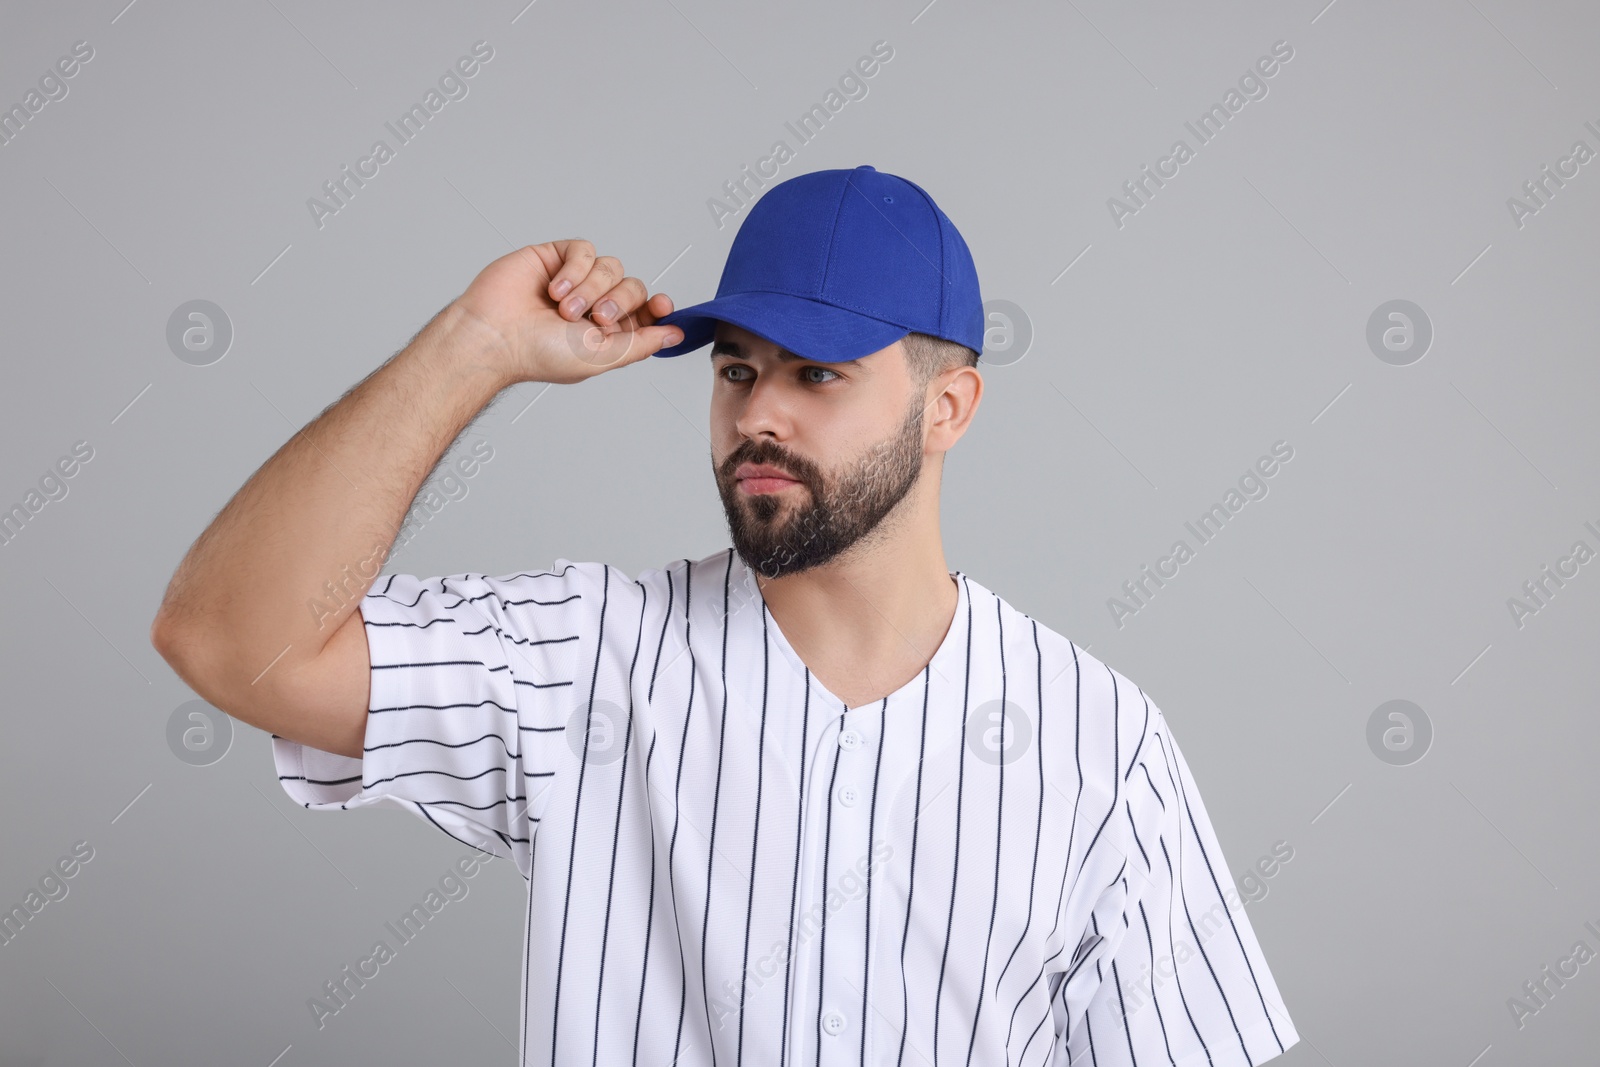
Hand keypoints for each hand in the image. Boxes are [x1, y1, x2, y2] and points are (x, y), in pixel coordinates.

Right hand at [449, 239, 683, 384]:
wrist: (496, 335)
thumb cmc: (540, 354)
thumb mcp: (602, 357)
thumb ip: (641, 344)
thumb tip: (676, 334)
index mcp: (607, 331)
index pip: (646, 311)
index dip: (658, 307)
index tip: (661, 306)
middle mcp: (594, 304)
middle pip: (633, 286)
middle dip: (619, 301)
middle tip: (594, 318)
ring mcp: (576, 280)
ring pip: (611, 266)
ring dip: (590, 288)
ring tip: (563, 308)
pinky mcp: (556, 257)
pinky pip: (585, 250)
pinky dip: (575, 269)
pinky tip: (555, 289)